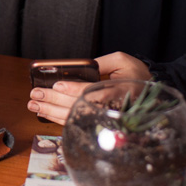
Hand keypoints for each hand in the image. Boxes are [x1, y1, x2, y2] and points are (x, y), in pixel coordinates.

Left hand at [26, 52, 151, 124]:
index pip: (92, 93)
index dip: (73, 90)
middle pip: (78, 107)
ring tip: (34, 105)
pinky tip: (46, 113)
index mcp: (119, 91)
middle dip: (54, 101)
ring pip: (75, 118)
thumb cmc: (136, 75)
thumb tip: (80, 67)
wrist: (151, 95)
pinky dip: (59, 119)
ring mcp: (104, 119)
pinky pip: (77, 123)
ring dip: (52, 112)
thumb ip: (101, 63)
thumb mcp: (122, 61)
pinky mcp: (99, 124)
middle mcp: (111, 108)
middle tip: (35, 95)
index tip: (57, 86)